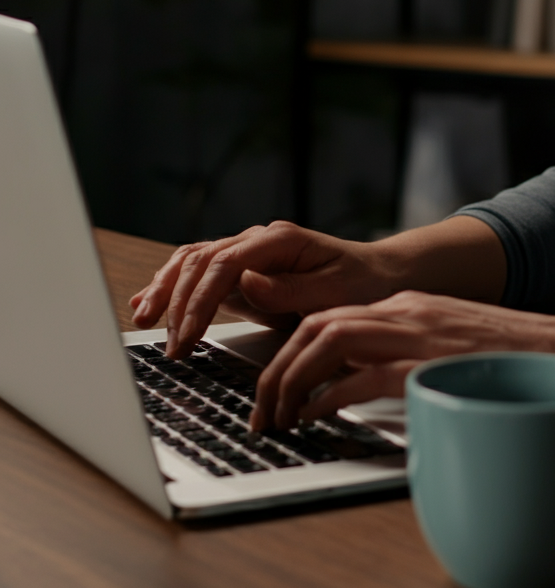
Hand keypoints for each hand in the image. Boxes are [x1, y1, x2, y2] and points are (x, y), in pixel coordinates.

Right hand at [129, 221, 397, 358]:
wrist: (378, 275)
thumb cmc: (362, 284)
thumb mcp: (335, 292)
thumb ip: (291, 289)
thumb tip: (247, 284)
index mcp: (281, 240)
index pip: (225, 263)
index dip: (201, 300)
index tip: (189, 336)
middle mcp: (259, 240)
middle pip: (201, 260)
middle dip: (179, 303)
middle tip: (172, 348)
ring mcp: (249, 253)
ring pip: (193, 261)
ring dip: (166, 289)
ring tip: (143, 320)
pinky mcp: (244, 271)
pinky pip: (200, 273)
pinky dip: (173, 287)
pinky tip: (149, 305)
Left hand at [248, 291, 554, 430]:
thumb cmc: (509, 355)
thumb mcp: (448, 341)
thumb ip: (407, 350)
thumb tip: (363, 381)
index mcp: (407, 303)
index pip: (330, 315)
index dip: (291, 350)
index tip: (276, 383)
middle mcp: (404, 310)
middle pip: (316, 324)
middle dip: (277, 366)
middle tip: (262, 406)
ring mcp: (415, 333)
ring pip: (325, 341)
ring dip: (290, 380)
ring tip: (278, 415)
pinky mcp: (427, 363)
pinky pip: (358, 375)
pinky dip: (326, 395)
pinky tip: (313, 416)